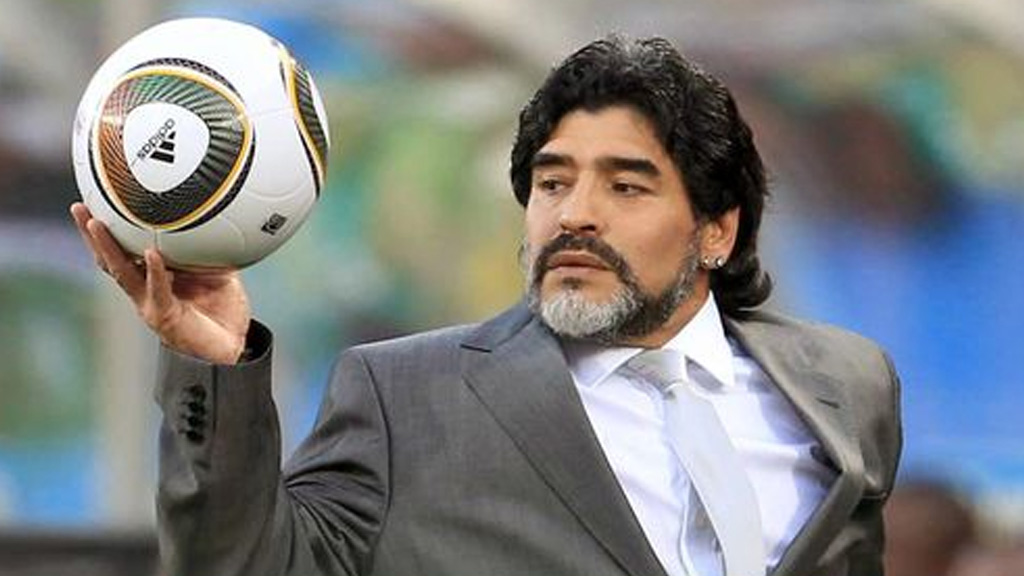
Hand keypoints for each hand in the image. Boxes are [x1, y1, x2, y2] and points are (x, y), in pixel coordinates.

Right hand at [70, 202, 250, 363]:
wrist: (232, 346)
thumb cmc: (222, 311)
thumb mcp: (219, 273)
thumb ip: (211, 251)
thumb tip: (218, 220)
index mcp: (154, 277)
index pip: (126, 250)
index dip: (112, 229)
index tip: (101, 200)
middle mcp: (145, 290)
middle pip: (110, 259)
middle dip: (92, 234)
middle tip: (80, 207)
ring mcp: (150, 303)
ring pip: (121, 273)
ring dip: (107, 248)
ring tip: (96, 224)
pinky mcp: (164, 316)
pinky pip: (157, 290)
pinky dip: (155, 271)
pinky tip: (151, 253)